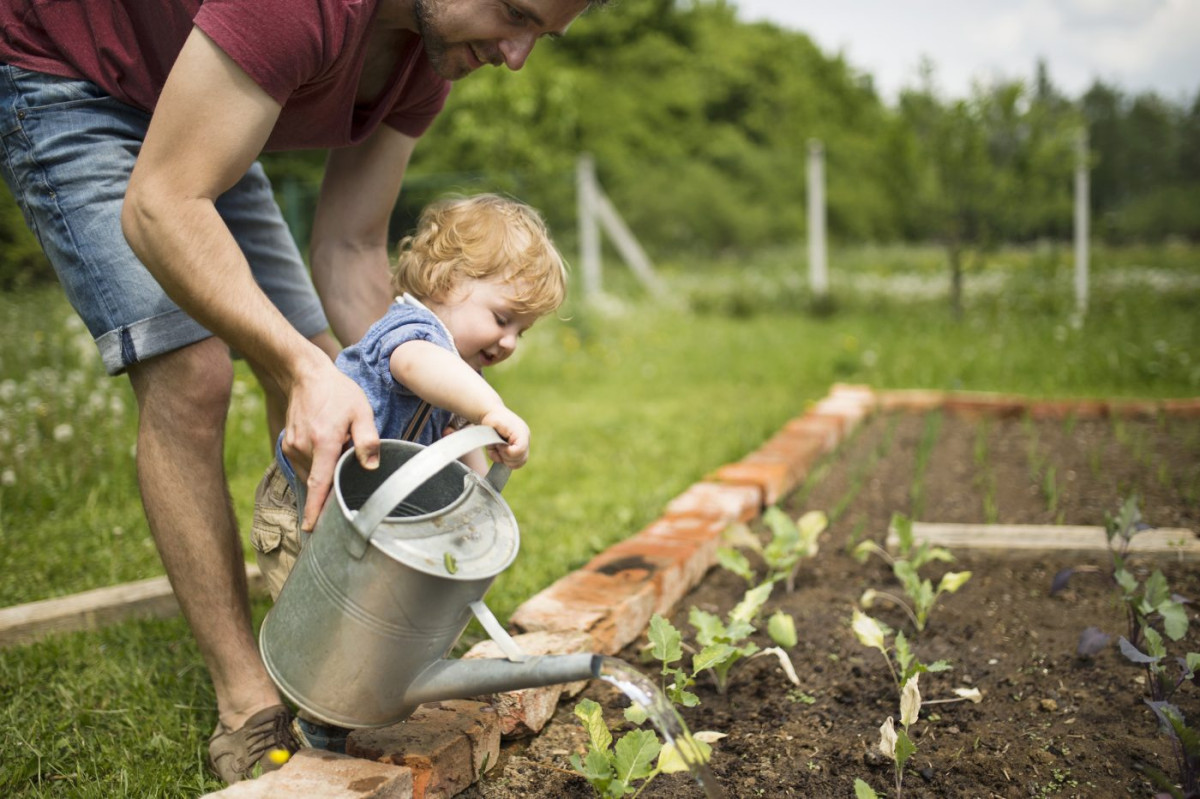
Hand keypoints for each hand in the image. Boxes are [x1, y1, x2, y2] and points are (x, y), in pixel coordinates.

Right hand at [281, 361, 379, 529]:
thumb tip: (371, 467)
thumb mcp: (362, 412)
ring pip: (311, 472)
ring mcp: (292, 446)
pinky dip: (316, 463)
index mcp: (324, 442)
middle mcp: (303, 447)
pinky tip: (326, 447)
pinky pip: (303, 464)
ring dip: (324, 470)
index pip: (319, 484)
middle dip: (332, 484)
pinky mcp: (287, 444)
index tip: (311, 529)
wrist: (306, 375)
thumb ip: (368, 440)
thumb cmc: (338, 393)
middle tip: (345, 473)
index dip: (315, 509)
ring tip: (337, 447)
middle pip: (319, 479)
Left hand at [479, 407, 530, 468]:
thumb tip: (503, 450)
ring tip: (498, 448)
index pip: (520, 450)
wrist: (494, 414)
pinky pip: (515, 463)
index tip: (498, 445)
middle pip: (521, 460)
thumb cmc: (493, 418)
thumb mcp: (493, 424)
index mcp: (521, 432)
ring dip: (505, 459)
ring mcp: (524, 445)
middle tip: (497, 447)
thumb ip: (498, 439)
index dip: (507, 452)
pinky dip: (505, 460)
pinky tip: (499, 451)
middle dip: (506, 457)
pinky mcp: (520, 450)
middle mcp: (526, 439)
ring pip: (518, 463)